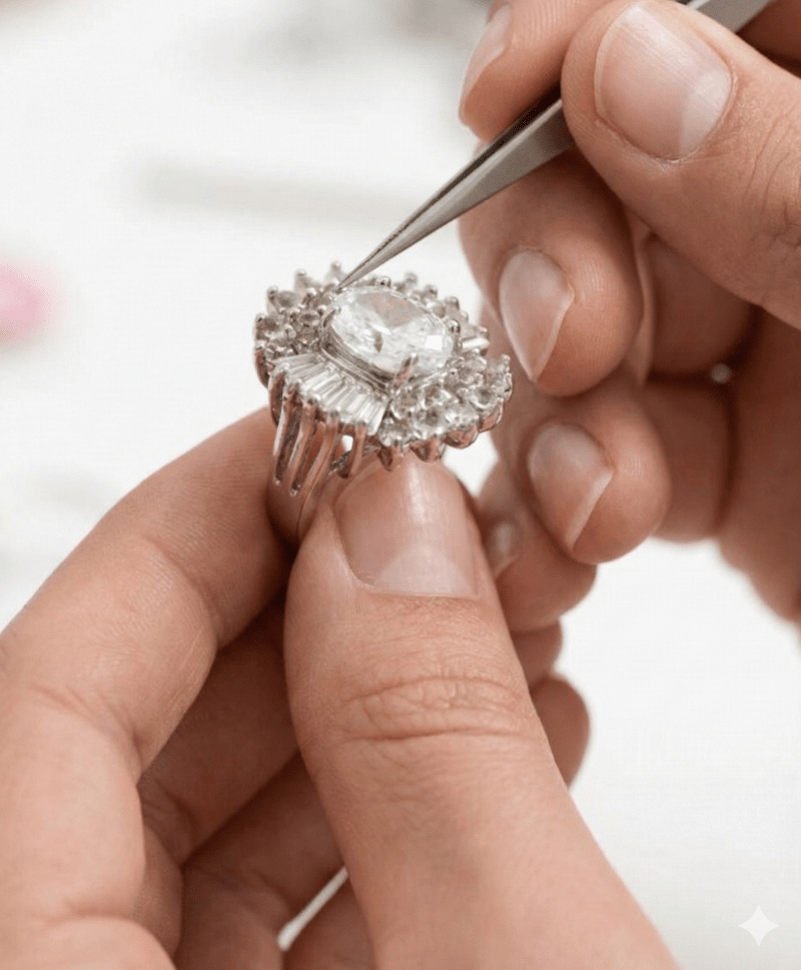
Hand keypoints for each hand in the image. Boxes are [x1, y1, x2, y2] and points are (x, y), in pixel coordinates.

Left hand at [0, 410, 606, 967]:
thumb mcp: (511, 966)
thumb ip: (433, 738)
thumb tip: (395, 533)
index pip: (42, 691)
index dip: (187, 532)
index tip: (311, 444)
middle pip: (128, 750)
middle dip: (299, 619)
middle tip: (420, 536)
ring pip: (204, 835)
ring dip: (362, 720)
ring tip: (492, 644)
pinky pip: (263, 926)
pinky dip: (379, 834)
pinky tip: (495, 769)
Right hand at [460, 0, 800, 620]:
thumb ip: (792, 181)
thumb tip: (620, 64)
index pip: (703, 10)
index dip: (581, 31)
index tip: (501, 95)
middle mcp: (792, 215)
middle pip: (597, 168)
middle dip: (555, 256)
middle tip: (571, 343)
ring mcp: (748, 337)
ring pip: (571, 320)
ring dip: (555, 412)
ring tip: (601, 501)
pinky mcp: (711, 454)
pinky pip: (590, 444)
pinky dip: (561, 494)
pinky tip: (576, 538)